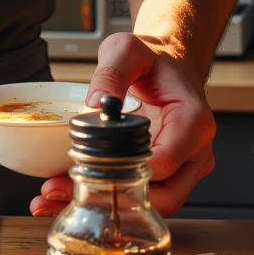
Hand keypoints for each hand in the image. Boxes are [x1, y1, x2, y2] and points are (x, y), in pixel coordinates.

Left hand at [29, 32, 215, 218]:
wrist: (169, 64)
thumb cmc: (154, 59)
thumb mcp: (127, 50)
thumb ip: (111, 72)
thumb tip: (95, 103)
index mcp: (193, 121)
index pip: (167, 162)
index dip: (129, 172)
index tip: (91, 170)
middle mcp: (196, 150)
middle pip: (166, 197)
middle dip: (116, 200)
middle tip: (66, 190)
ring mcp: (186, 166)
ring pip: (155, 203)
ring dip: (110, 205)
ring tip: (58, 194)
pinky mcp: (170, 174)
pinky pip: (146, 194)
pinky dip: (113, 198)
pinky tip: (74, 191)